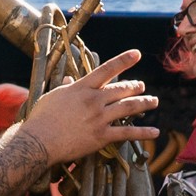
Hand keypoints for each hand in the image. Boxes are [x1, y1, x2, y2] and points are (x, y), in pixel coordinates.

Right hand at [23, 51, 156, 167]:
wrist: (40, 140)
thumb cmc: (42, 118)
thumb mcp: (53, 96)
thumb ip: (66, 87)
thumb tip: (69, 80)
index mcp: (82, 88)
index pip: (107, 69)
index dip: (123, 60)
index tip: (137, 54)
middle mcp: (94, 100)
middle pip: (122, 89)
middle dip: (135, 86)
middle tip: (142, 86)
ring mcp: (100, 118)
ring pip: (129, 107)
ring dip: (144, 103)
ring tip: (154, 101)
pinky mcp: (102, 136)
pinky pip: (127, 133)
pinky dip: (143, 133)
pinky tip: (154, 131)